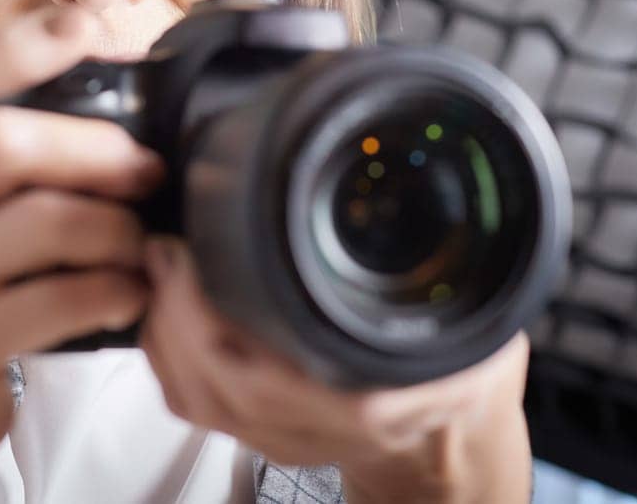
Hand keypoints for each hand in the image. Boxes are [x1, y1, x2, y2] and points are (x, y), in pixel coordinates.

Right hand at [0, 6, 166, 501]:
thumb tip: (103, 87)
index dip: (19, 44)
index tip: (88, 29)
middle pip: (5, 143)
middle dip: (96, 147)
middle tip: (148, 168)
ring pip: (46, 222)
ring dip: (118, 227)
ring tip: (142, 240)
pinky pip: (64, 299)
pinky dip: (116, 290)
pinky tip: (133, 292)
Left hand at [136, 236, 531, 503]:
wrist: (458, 437)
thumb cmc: (464, 368)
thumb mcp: (475, 310)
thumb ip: (446, 267)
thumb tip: (415, 197)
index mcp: (370, 399)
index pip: (263, 374)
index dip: (208, 315)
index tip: (187, 255)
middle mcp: (318, 427)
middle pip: (216, 385)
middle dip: (175, 313)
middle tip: (165, 248)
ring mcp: (287, 438)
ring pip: (200, 400)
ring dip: (166, 334)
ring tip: (161, 272)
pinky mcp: (265, 437)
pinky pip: (197, 407)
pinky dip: (169, 360)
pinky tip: (164, 316)